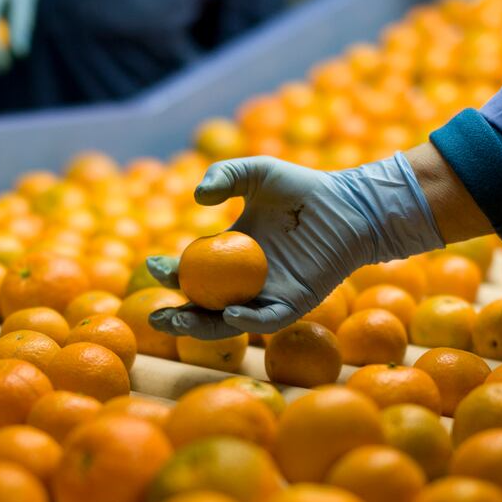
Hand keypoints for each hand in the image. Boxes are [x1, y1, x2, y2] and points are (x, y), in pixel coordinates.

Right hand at [147, 154, 444, 338]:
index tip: (153, 265)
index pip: (192, 273)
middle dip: (176, 317)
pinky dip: (249, 322)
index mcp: (230, 255)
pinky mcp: (296, 303)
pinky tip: (231, 314)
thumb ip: (225, 175)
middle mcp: (245, 282)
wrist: (348, 205)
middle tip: (155, 315)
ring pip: (229, 323)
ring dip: (202, 327)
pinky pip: (268, 320)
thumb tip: (198, 198)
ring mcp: (269, 296)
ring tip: (179, 321)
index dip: (170, 274)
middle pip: (203, 308)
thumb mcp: (257, 173)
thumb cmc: (303, 188)